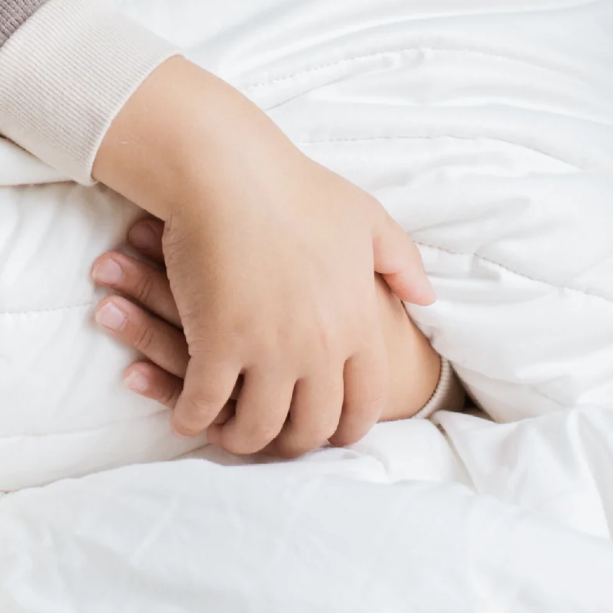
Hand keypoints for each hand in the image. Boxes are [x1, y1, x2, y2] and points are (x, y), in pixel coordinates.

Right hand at [93, 58, 437, 457]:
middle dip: (292, 442)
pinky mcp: (218, 344)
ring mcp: (268, 349)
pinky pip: (204, 404)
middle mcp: (320, 346)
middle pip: (312, 427)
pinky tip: (186, 414)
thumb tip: (427, 298)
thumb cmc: (294, 187)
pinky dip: (193, 417)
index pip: (365, 403)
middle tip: (272, 437)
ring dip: (240, 438)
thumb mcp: (365, 218)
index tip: (325, 431)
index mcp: (358, 321)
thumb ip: (401, 262)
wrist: (228, 171)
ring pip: (258, 427)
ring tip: (226, 431)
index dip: (345, 427)